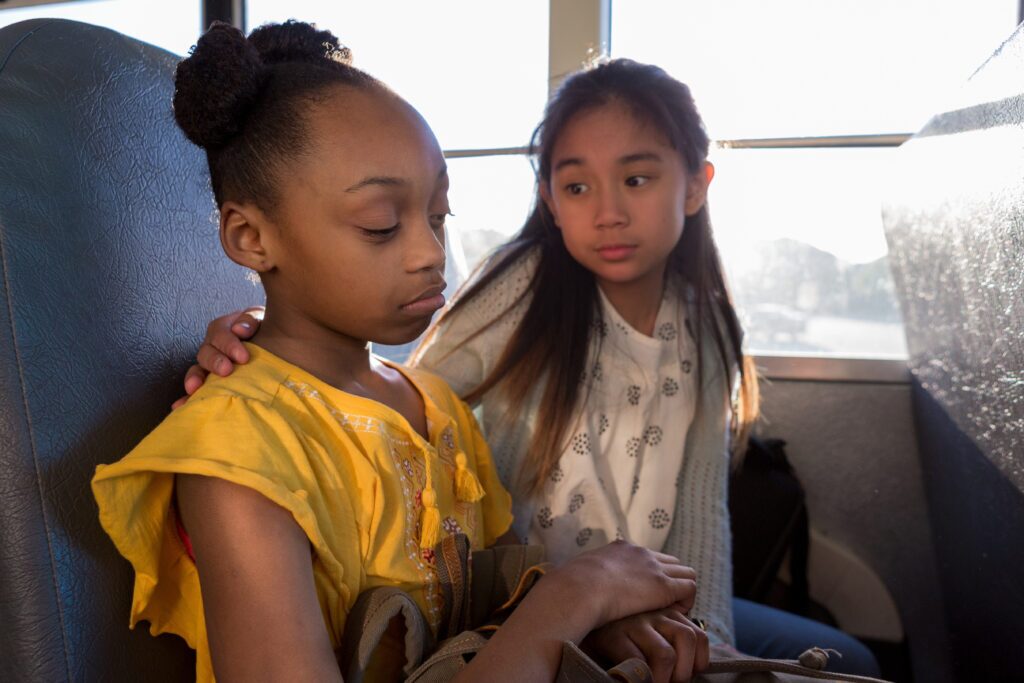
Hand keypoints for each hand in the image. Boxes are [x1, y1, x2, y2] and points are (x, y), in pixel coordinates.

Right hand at [170, 307, 263, 409]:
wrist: (272, 344)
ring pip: (197, 370)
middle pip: (206, 352)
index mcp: (223, 328)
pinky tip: (180, 406)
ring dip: (195, 379)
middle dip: (214, 362)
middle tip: (226, 370)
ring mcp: (209, 365)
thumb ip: (251, 319)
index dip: (228, 344)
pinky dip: (186, 398)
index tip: (243, 357)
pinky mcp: (210, 382)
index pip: (219, 333)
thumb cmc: (264, 329)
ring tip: (195, 388)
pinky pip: (196, 389)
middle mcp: (213, 346)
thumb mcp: (260, 318)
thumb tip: (239, 329)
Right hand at [548, 540, 697, 630]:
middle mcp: (642, 553)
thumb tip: (578, 587)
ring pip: (686, 572)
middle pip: (672, 562)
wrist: (579, 589)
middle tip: (664, 605)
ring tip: (671, 611)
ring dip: (682, 591)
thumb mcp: (580, 575)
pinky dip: (686, 601)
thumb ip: (588, 576)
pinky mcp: (664, 586)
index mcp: (621, 548)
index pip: (649, 557)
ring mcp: (655, 568)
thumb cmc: (573, 588)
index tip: (646, 595)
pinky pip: (690, 588)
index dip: (653, 575)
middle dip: (672, 581)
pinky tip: (673, 614)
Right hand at [582, 607, 709, 682]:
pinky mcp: (614, 637)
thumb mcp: (650, 630)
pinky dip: (641, 678)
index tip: (688, 674)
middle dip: (685, 670)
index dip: (699, 660)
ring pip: (665, 654)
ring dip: (665, 678)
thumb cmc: (623, 632)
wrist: (585, 619)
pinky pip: (636, 662)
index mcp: (667, 612)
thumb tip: (687, 671)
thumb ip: (669, 640)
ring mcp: (634, 625)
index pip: (698, 635)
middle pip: (687, 638)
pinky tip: (636, 681)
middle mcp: (654, 614)